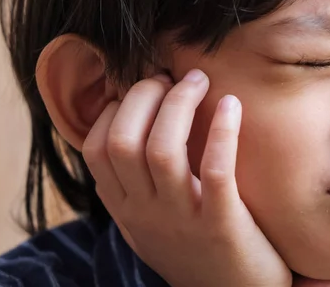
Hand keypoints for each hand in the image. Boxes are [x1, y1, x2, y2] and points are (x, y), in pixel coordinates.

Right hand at [82, 70, 291, 286]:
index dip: (117, 108)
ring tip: (198, 80)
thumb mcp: (153, 223)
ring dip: (178, 103)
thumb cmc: (197, 251)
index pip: (97, 148)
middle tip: (170, 77)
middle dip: (143, 96)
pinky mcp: (222, 225)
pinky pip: (216, 170)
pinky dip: (222, 132)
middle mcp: (145, 214)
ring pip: (161, 150)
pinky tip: (232, 104)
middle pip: (123, 141)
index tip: (144, 89)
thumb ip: (137, 186)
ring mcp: (181, 220)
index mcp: (126, 209)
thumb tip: (134, 126)